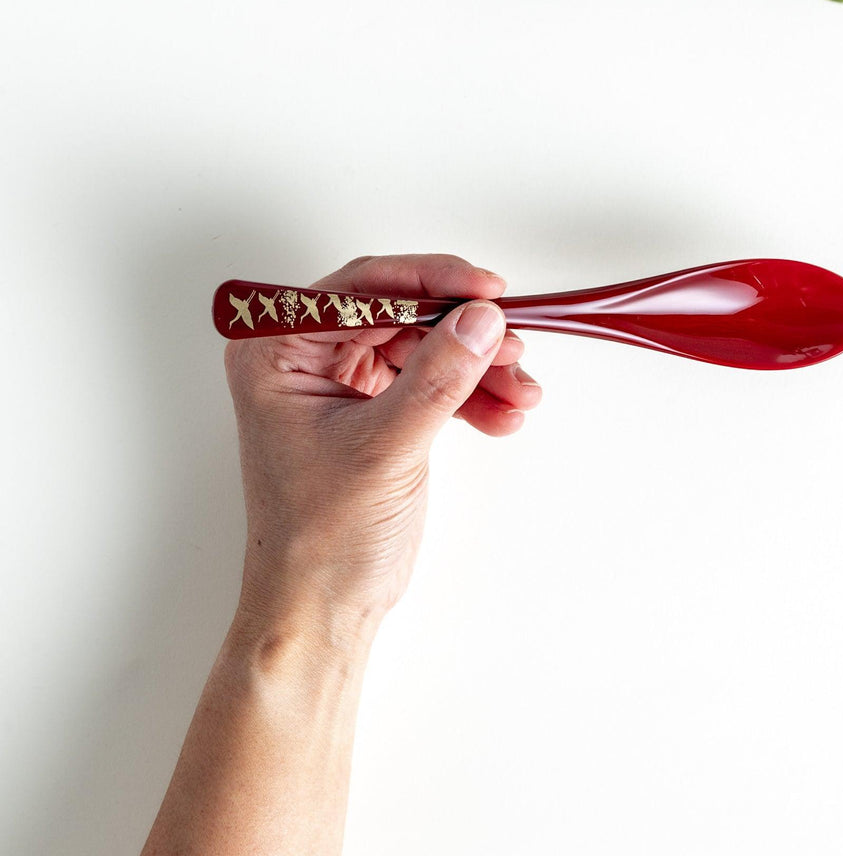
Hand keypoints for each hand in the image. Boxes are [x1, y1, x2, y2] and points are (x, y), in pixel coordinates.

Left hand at [223, 254, 541, 635]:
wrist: (323, 605)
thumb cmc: (320, 537)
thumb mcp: (384, 447)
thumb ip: (438, 377)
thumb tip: (482, 319)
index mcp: (277, 350)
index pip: (363, 288)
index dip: (431, 280)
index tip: (486, 289)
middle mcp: (307, 356)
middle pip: (402, 314)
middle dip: (463, 333)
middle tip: (512, 347)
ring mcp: (343, 382)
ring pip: (425, 347)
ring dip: (478, 368)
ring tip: (520, 393)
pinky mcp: (376, 409)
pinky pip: (432, 382)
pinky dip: (471, 395)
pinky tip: (504, 414)